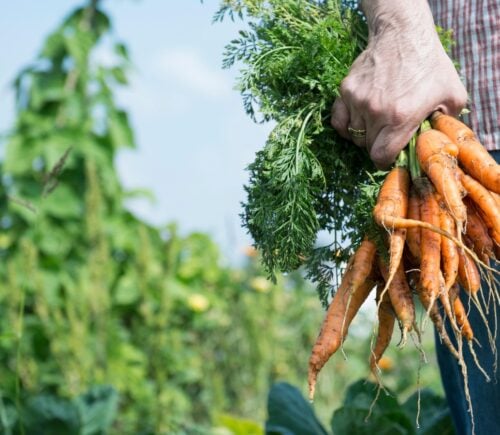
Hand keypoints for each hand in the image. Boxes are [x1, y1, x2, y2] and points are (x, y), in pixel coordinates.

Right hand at [331, 1, 466, 168]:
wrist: (403, 35)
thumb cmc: (430, 65)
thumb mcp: (452, 95)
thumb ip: (446, 124)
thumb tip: (437, 143)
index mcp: (401, 117)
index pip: (380, 156)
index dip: (385, 161)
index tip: (389, 156)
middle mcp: (375, 111)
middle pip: (367, 146)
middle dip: (377, 146)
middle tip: (387, 136)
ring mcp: (357, 100)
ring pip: (353, 134)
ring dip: (363, 134)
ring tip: (376, 124)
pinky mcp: (346, 90)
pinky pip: (339, 120)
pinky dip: (346, 126)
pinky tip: (356, 122)